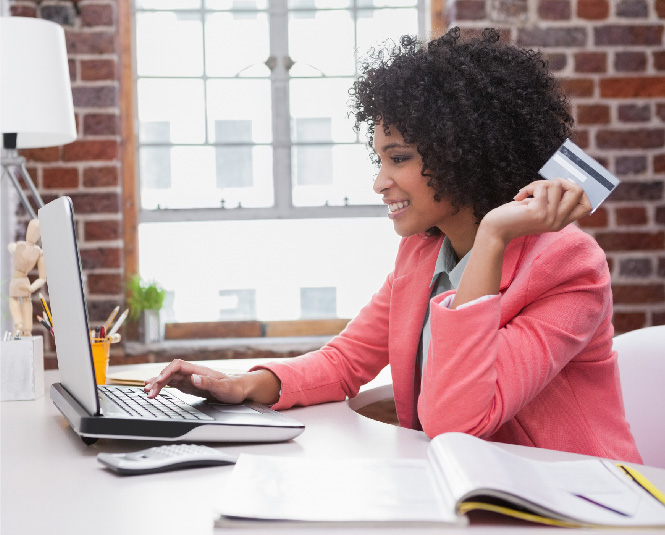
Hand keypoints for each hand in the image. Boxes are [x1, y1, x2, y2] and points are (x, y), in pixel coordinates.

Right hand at [144, 359, 280, 404]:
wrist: (240, 389)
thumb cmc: (234, 388)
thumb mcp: (224, 387)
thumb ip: (209, 382)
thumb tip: (194, 378)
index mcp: (199, 370)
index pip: (178, 366)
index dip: (167, 372)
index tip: (159, 381)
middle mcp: (193, 373)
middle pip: (171, 372)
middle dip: (158, 381)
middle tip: (149, 393)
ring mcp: (191, 379)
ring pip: (170, 378)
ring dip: (158, 384)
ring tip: (147, 392)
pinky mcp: (190, 386)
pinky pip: (173, 384)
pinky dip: (163, 387)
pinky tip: (155, 389)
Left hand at [479, 178, 591, 245]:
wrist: (495, 230)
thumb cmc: (514, 216)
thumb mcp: (538, 208)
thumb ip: (552, 199)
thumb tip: (564, 179)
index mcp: (561, 222)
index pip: (587, 206)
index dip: (578, 191)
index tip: (560, 187)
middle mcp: (559, 222)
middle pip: (578, 191)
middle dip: (561, 180)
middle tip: (544, 185)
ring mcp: (550, 218)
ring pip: (557, 184)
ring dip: (539, 183)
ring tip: (527, 193)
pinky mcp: (539, 212)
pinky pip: (542, 187)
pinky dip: (529, 187)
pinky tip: (519, 196)